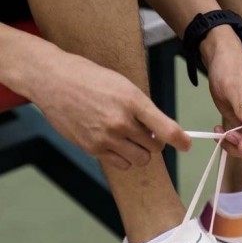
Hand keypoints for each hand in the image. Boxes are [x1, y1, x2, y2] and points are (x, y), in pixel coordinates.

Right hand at [34, 51, 190, 168]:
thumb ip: (143, 109)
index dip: (181, 140)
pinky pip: (121, 164)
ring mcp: (106, 137)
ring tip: (129, 137)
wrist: (53, 81)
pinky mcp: (93, 148)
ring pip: (141, 159)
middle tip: (145, 131)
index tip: (186, 144)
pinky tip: (115, 143)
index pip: (166, 130)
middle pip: (155, 148)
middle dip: (155, 142)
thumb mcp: (124, 85)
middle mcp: (121, 122)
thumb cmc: (90, 79)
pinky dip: (124, 158)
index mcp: (133, 101)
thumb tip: (161, 131)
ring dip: (141, 152)